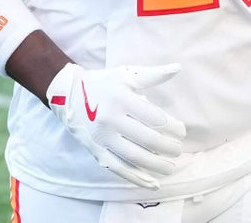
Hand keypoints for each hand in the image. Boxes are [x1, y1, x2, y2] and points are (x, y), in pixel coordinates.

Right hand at [46, 63, 185, 189]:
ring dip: (157, 165)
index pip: (154, 117)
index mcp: (121, 98)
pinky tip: (153, 183)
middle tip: (178, 149)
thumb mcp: (126, 74)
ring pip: (134, 157)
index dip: (173, 127)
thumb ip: (152, 75)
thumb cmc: (104, 84)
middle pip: (147, 139)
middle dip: (168, 147)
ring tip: (171, 167)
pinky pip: (119, 168)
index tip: (182, 132)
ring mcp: (103, 137)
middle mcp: (111, 119)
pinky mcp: (97, 151)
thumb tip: (177, 68)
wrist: (68, 96)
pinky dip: (137, 177)